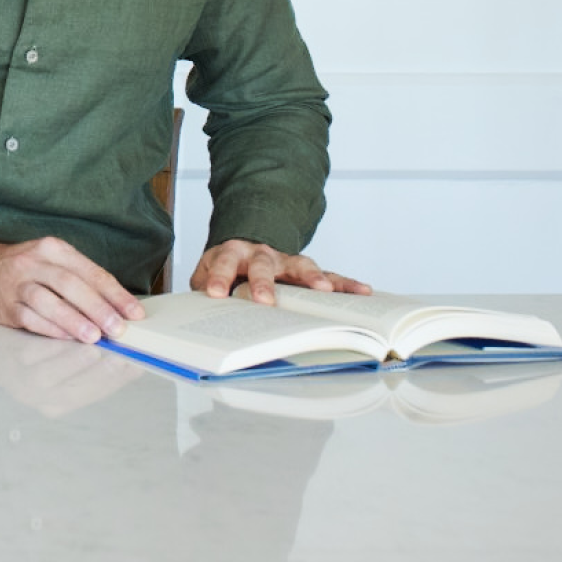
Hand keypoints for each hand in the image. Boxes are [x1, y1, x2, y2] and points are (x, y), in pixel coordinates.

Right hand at [0, 232, 145, 344]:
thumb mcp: (51, 262)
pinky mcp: (5, 305)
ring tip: (94, 337)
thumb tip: (117, 310)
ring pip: (48, 301)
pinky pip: (30, 318)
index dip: (115, 294)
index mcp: (53, 249)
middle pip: (70, 284)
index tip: (134, 313)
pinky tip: (68, 338)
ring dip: (74, 320)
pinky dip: (51, 329)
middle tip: (117, 328)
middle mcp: (34, 262)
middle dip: (98, 308)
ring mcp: (17, 284)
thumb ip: (81, 282)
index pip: (90, 271)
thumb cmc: (22, 270)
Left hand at [190, 239, 371, 303]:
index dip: (218, 277)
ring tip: (323, 290)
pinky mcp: (305, 270)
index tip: (213, 293)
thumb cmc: (225, 267)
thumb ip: (203, 290)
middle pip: (263, 265)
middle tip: (264, 300)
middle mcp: (260, 253)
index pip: (223, 263)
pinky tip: (362, 291)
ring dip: (312, 277)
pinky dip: (345, 283)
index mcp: (231, 253)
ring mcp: (285, 260)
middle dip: (264, 282)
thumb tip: (199, 316)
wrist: (243, 246)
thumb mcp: (205, 276)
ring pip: (301, 265)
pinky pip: (329, 275)